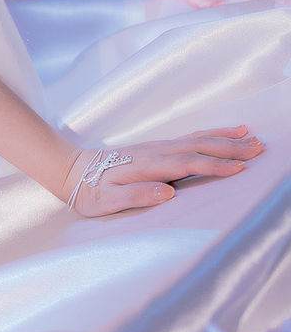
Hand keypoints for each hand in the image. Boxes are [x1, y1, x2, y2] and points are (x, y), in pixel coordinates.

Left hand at [63, 126, 264, 215]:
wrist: (72, 169)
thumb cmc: (89, 191)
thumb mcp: (106, 200)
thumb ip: (136, 195)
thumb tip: (168, 192)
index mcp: (147, 166)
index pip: (187, 164)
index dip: (213, 166)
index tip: (239, 168)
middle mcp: (156, 152)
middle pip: (199, 146)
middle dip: (230, 147)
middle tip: (259, 148)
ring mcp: (158, 147)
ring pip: (198, 139)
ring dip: (226, 138)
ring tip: (253, 137)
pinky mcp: (158, 147)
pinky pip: (191, 137)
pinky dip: (212, 133)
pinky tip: (228, 130)